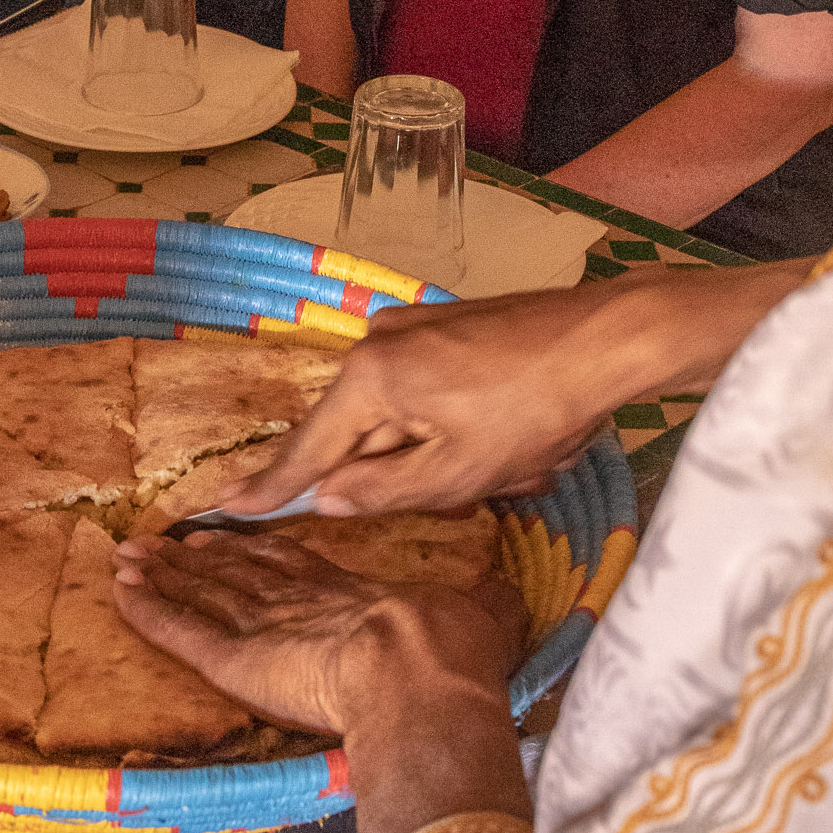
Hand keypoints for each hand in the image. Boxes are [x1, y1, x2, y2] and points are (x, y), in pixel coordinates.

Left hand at [112, 531, 528, 735]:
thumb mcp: (484, 618)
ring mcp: (265, 626)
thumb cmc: (455, 652)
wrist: (420, 669)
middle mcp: (301, 602)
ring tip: (129, 556)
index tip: (243, 537)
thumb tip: (509, 589)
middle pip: (243, 576)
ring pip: (204, 596)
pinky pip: (180, 633)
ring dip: (165, 577)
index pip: (299, 568)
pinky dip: (149, 610)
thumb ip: (487, 603)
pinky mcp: (234, 657)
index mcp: (353, 594)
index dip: (268, 554)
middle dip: (207, 559)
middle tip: (173, 540)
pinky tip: (122, 591)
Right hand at [225, 285, 630, 520]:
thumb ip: (380, 490)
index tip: (224, 506)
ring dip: (448, 450)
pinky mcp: (447, 326)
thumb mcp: (456, 472)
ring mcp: (414, 327)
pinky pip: (431, 393)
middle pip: (364, 432)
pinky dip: (464, 424)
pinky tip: (516, 434)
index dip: (271, 487)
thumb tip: (325, 497)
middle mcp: (378, 341)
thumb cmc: (533, 410)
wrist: (607, 340)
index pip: (309, 449)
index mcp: (370, 377)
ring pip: (405, 417)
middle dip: (413, 470)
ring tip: (519, 456)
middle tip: (478, 480)